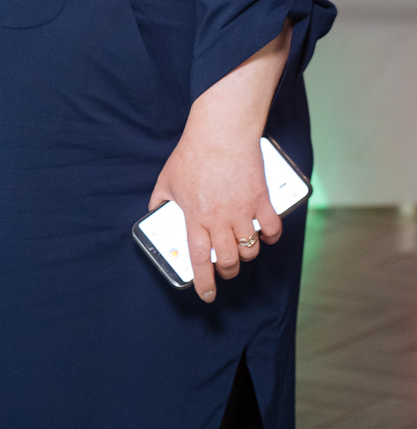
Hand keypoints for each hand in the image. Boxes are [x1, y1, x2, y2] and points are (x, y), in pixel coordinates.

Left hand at [148, 21, 291, 303]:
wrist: (221, 133)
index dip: (204, 283)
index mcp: (195, 218)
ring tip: (241, 251)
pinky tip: (264, 236)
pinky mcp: (261, 199)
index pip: (199, 260)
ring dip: (246, 255)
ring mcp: (243, 210)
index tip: (207, 295)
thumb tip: (156, 212)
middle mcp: (220, 219)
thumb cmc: (192, 154)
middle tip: (225, 269)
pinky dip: (270, 237)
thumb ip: (160, 200)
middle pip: (228, 260)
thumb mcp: (166, 180)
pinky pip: (271, 228)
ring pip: (250, 249)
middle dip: (227, 271)